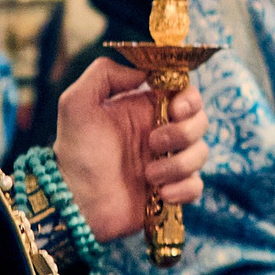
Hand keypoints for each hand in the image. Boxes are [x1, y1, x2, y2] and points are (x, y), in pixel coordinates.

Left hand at [54, 56, 207, 241]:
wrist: (73, 201)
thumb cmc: (74, 151)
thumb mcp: (77, 102)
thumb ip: (104, 73)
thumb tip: (143, 72)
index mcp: (146, 110)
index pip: (185, 94)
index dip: (190, 99)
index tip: (177, 108)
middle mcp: (161, 133)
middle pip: (200, 122)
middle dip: (184, 132)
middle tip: (153, 142)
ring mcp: (168, 163)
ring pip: (201, 154)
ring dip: (179, 164)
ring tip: (148, 175)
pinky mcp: (171, 191)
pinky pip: (196, 186)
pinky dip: (183, 189)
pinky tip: (160, 193)